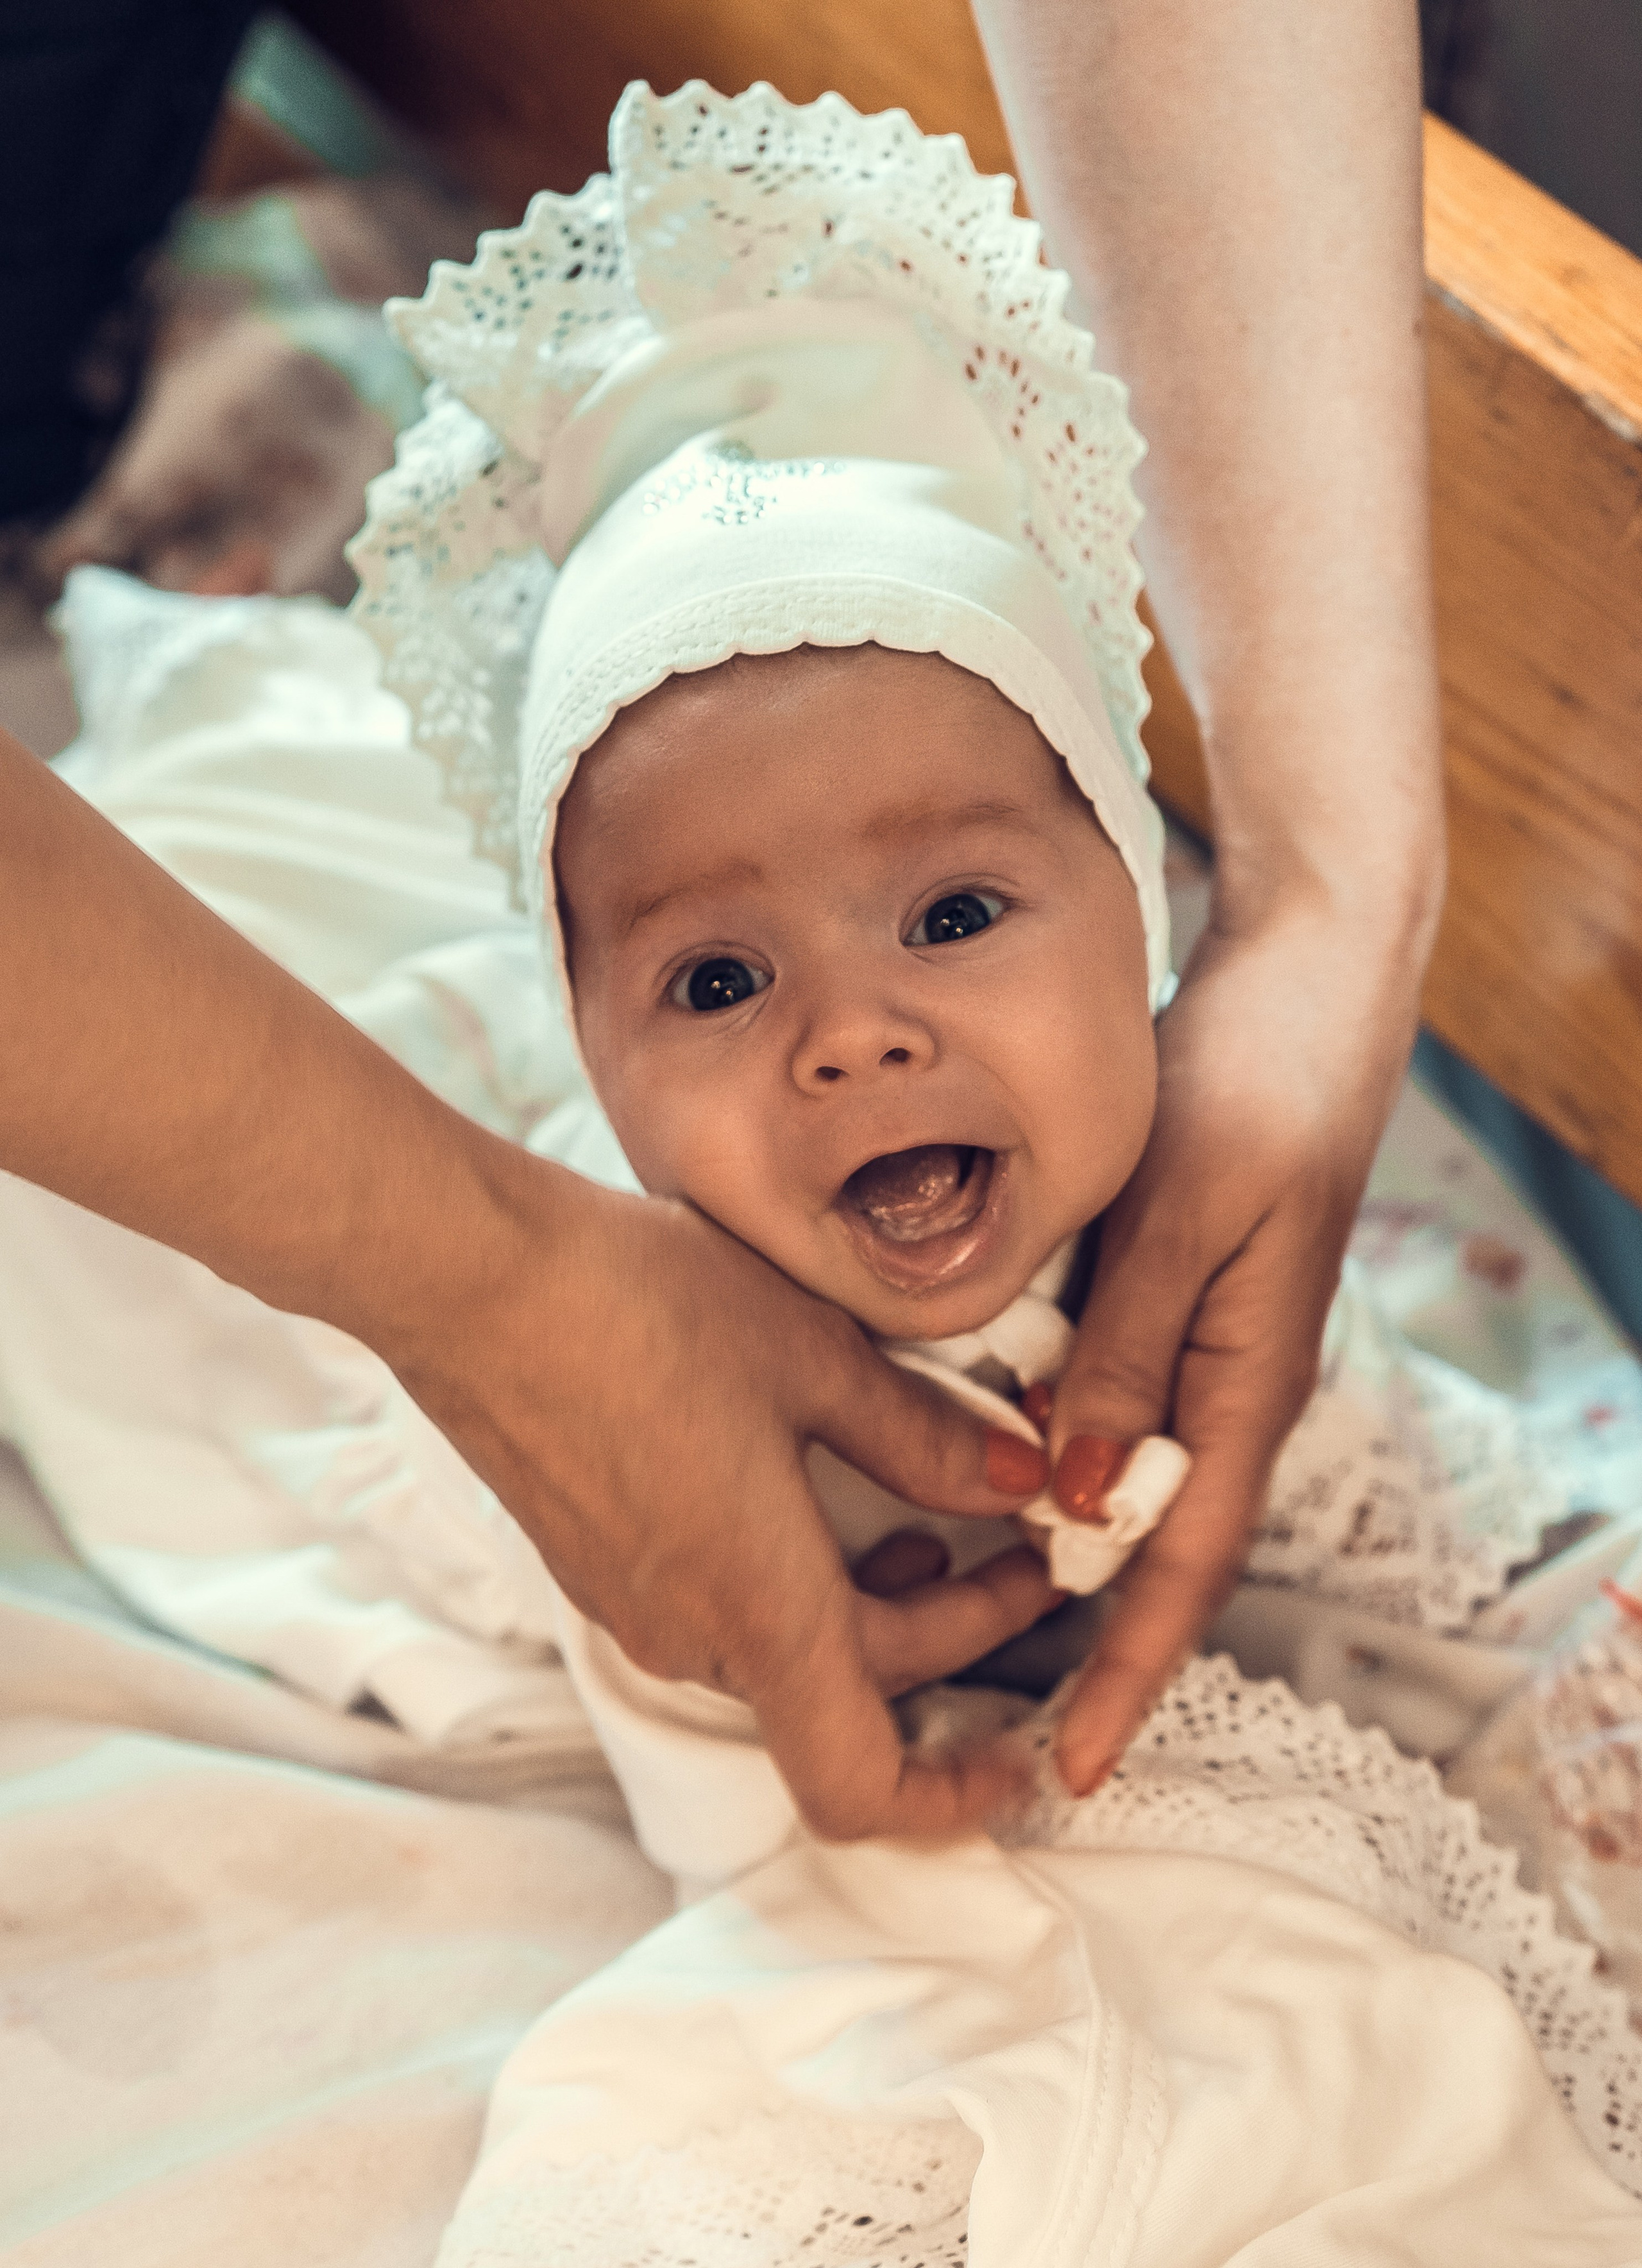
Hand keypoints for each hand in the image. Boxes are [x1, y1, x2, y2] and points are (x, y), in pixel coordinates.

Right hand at [389, 1162, 1057, 1840]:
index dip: (953, 1796)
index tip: (1020, 1749)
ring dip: (874, 1609)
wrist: (474, 1278)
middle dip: (952, 1637)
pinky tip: (820, 1490)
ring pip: (788, 1653)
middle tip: (1022, 1552)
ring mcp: (636, 1605)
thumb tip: (1015, 1478)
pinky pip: (724, 1612)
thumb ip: (926, 1437)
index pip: (863, 1787)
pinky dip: (801, 1581)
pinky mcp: (601, 1561)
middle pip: (849, 1699)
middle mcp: (693, 1635)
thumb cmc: (644, 1307)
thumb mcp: (817, 1357)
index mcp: (762, 1613)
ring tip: (934, 1522)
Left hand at [1044, 891, 1433, 1793]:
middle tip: (987, 1719)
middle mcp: (1223, 1385)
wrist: (1302, 993)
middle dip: (1080, 1636)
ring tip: (953, 1621)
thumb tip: (1072, 1491)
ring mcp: (1193, 1347)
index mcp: (1249, 1383)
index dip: (1129, 1670)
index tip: (1076, 1766)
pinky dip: (1035, 1447)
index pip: (1186, 1563)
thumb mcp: (1186, 1213)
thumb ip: (1128, 1351)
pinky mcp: (1157, 1301)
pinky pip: (1096, 1403)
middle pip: (1149, 1543)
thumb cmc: (1256, 1088)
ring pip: (1113, 1477)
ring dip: (1047, 1549)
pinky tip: (966, 1466)